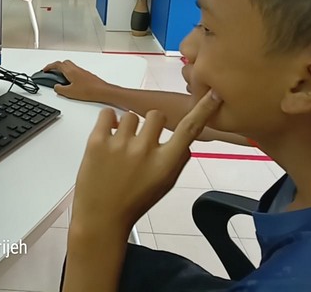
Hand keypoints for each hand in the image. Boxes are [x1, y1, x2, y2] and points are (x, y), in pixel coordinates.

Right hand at [43, 60, 109, 100]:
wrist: (102, 91)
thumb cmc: (89, 90)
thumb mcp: (69, 92)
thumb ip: (60, 89)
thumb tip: (56, 87)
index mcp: (70, 71)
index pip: (57, 64)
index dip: (49, 66)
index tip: (45, 70)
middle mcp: (76, 69)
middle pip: (64, 63)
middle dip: (56, 66)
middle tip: (52, 72)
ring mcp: (82, 72)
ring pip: (70, 67)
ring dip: (64, 71)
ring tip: (60, 80)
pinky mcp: (87, 76)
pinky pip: (76, 72)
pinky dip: (70, 75)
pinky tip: (71, 84)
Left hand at [70, 90, 222, 235]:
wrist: (101, 217)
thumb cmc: (133, 202)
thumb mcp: (164, 185)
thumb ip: (177, 160)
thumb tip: (184, 141)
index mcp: (165, 164)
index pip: (189, 130)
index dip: (203, 110)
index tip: (213, 94)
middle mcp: (144, 151)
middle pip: (156, 114)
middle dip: (150, 124)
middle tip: (140, 140)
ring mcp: (119, 144)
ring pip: (130, 115)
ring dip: (127, 127)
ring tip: (120, 147)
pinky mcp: (97, 141)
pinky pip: (107, 114)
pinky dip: (108, 121)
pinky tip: (108, 138)